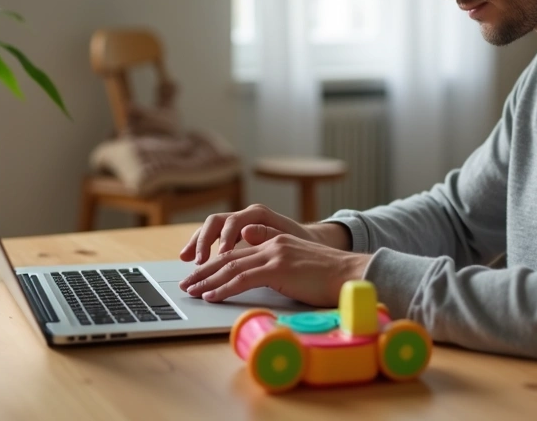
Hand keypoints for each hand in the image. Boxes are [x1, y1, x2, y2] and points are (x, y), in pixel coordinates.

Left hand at [179, 225, 369, 305]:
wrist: (350, 274)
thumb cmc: (329, 276)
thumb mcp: (298, 261)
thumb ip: (276, 257)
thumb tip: (254, 267)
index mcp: (275, 241)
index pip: (237, 252)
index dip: (216, 264)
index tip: (200, 275)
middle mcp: (270, 243)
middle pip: (228, 257)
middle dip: (204, 271)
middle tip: (186, 283)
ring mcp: (274, 254)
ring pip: (231, 267)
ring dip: (207, 281)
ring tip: (192, 291)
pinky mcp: (277, 267)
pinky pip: (242, 278)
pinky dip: (223, 288)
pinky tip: (211, 296)